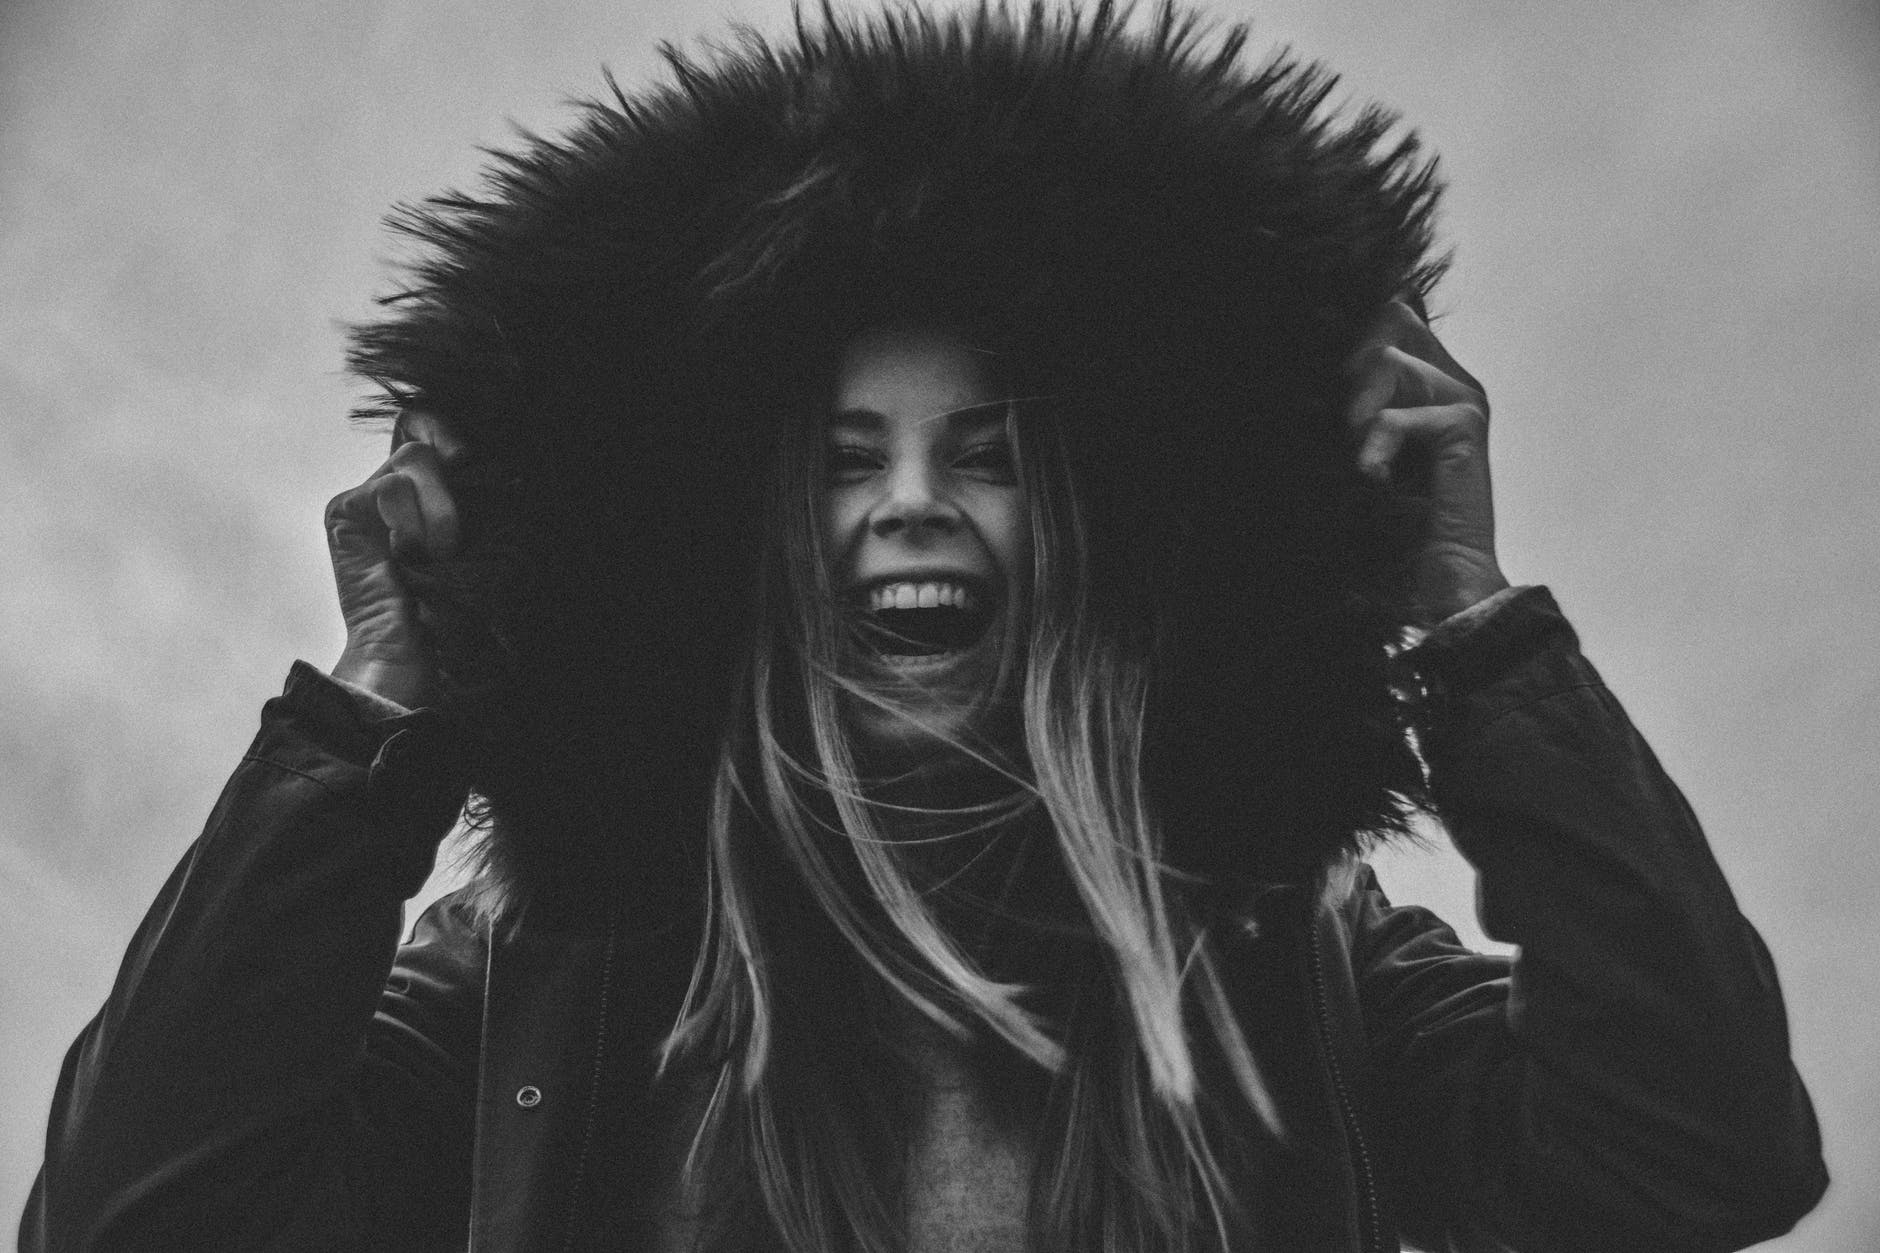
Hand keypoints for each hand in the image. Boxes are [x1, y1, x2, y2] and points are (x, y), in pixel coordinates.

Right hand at [325, 413, 464, 706]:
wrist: (414, 649)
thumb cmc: (452, 599)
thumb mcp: (473, 535)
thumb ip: (468, 491)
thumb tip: (472, 450)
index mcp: (422, 492)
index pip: (429, 428)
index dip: (450, 432)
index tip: (469, 461)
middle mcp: (391, 488)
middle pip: (426, 440)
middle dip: (452, 489)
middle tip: (451, 543)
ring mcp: (363, 497)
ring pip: (415, 457)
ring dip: (439, 512)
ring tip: (433, 555)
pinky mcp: (343, 509)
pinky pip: (392, 487)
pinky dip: (413, 522)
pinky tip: (407, 555)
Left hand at [1344, 300, 1508, 620]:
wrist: (1440, 581)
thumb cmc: (1390, 522)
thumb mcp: (1356, 450)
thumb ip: (1347, 404)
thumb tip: (1304, 361)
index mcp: (1427, 379)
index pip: (1390, 315)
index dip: (1349, 330)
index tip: (1323, 382)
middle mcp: (1450, 379)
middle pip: (1387, 319)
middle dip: (1348, 366)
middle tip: (1345, 427)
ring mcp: (1462, 397)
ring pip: (1384, 362)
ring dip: (1356, 414)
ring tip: (1362, 462)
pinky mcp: (1464, 422)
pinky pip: (1394, 414)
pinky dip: (1372, 450)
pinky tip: (1373, 480)